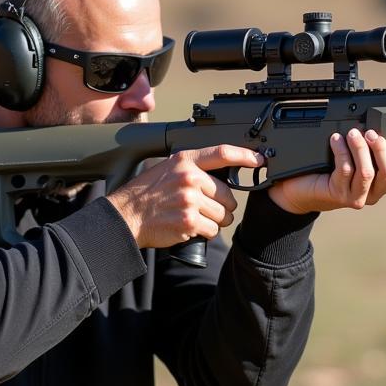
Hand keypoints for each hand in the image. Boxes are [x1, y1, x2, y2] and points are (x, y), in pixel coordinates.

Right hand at [106, 144, 262, 248]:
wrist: (126, 215)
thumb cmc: (147, 193)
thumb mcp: (169, 168)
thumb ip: (194, 168)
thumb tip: (223, 174)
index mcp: (186, 161)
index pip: (222, 153)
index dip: (244, 156)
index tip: (259, 159)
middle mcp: (190, 178)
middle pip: (228, 194)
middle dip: (223, 206)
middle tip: (206, 208)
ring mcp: (190, 200)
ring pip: (223, 215)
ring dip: (214, 221)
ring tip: (195, 217)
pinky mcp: (189, 222)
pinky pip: (213, 230)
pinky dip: (205, 232)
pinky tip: (190, 227)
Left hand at [267, 128, 385, 214]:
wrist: (302, 188)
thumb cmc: (330, 168)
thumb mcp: (356, 156)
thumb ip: (371, 147)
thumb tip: (377, 127)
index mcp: (383, 183)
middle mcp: (373, 193)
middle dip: (382, 150)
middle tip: (372, 133)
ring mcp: (356, 196)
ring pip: (368, 173)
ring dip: (361, 149)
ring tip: (352, 133)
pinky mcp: (338, 194)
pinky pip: (345, 170)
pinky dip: (342, 151)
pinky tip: (335, 139)